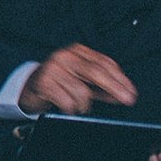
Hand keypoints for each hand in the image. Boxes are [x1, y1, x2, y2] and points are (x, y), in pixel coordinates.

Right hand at [17, 43, 138, 115]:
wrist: (29, 88)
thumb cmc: (60, 83)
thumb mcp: (83, 82)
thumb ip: (102, 87)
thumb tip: (123, 95)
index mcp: (77, 51)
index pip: (104, 63)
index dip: (121, 79)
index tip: (132, 93)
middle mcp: (65, 56)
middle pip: (96, 71)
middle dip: (115, 88)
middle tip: (128, 100)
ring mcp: (53, 68)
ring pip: (81, 91)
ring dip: (84, 105)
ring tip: (79, 106)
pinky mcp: (43, 83)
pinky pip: (67, 101)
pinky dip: (71, 109)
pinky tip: (67, 107)